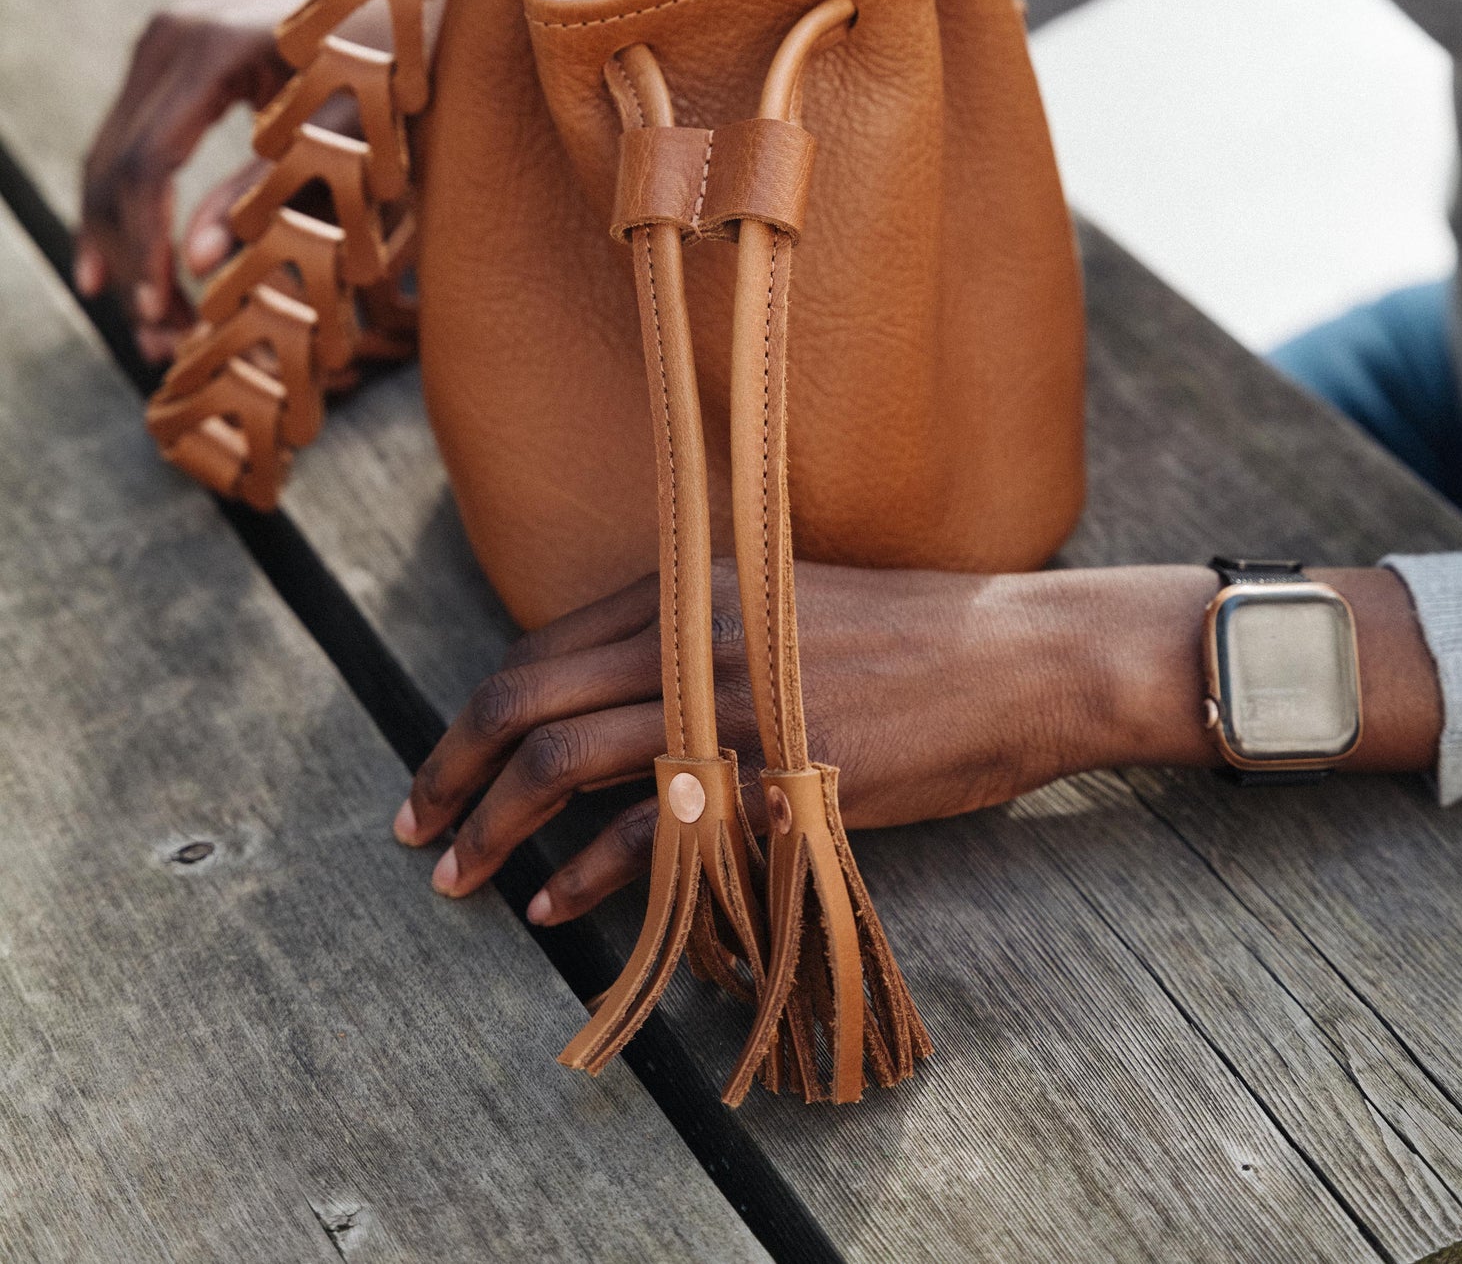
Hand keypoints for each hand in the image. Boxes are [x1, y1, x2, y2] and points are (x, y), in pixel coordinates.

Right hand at [75, 0, 324, 361]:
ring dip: (118, 239)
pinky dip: (130, 205)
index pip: (147, 165)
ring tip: (145, 318)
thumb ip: (271, 190)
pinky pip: (132, 138)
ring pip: (111, 153)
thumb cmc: (397, 60)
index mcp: (210, 47)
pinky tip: (132, 266)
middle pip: (116, 162)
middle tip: (151, 334)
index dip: (147, 246)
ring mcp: (166, 38)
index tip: (160, 311)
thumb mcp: (346, 132)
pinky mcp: (174, 53)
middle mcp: (172, 33)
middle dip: (128, 254)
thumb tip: (198, 262)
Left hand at [392, 560, 1187, 925]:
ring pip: (560, 760)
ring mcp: (725, 700)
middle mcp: (689, 630)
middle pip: (523, 696)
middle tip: (413, 829)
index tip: (443, 768)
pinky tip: (552, 906)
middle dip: (449, 768)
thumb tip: (615, 700)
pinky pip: (643, 828)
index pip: (538, 648)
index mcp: (688, 583)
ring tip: (456, 878)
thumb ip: (696, 636)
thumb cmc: (913, 637)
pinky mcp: (769, 772)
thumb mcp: (785, 606)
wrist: (1019, 657)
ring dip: (490, 826)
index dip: (474, 714)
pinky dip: (581, 873)